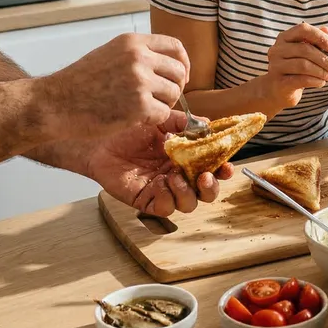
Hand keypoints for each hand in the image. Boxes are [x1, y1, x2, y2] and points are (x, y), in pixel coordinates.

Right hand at [39, 33, 190, 139]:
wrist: (55, 104)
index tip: (179, 76)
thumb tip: (166, 63)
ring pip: (174, 93)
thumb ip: (137, 54)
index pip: (175, 46)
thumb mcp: (109, 54)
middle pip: (179, 71)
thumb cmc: (79, 83)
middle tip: (159, 98)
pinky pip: (163, 113)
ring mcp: (140, 81)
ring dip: (163, 104)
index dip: (182, 63)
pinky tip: (135, 118)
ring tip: (143, 108)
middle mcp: (139, 58)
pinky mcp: (139, 106)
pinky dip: (153, 119)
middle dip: (174, 87)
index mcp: (132, 42)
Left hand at [85, 110, 232, 216]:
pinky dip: (169, 198)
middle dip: (211, 187)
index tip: (227, 166)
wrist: (100, 136)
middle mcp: (177, 175)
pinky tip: (162, 183)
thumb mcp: (162, 119)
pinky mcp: (145, 199)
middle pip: (205, 192)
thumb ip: (186, 123)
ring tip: (176, 176)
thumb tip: (208, 126)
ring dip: (188, 193)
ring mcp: (162, 189)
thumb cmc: (128, 126)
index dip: (222, 170)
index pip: (211, 168)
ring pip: (188, 204)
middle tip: (205, 176)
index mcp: (185, 158)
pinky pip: (165, 208)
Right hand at [257, 23, 327, 110]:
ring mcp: (276, 66)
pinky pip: (302, 80)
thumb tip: (326, 30)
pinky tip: (321, 82)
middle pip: (305, 49)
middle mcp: (277, 50)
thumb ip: (315, 40)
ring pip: (304, 65)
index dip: (320, 36)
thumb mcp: (305, 53)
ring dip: (321, 71)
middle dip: (325, 59)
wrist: (278, 90)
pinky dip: (316, 81)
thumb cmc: (295, 68)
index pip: (303, 29)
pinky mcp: (279, 82)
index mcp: (284, 38)